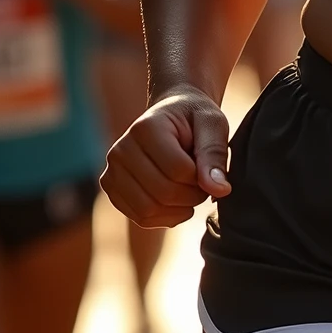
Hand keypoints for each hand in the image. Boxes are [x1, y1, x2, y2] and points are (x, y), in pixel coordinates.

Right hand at [100, 85, 229, 227]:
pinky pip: (140, 218)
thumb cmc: (194, 118)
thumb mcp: (213, 125)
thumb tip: (220, 190)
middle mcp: (121, 149)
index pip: (178, 170)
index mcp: (146, 128)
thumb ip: (215, 155)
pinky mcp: (111, 187)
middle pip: (163, 193)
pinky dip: (165, 217)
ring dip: (179, 209)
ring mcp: (112, 169)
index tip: (208, 168)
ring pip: (148, 211)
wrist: (172, 114)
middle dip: (192, 196)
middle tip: (203, 183)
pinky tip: (177, 201)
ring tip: (190, 190)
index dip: (202, 178)